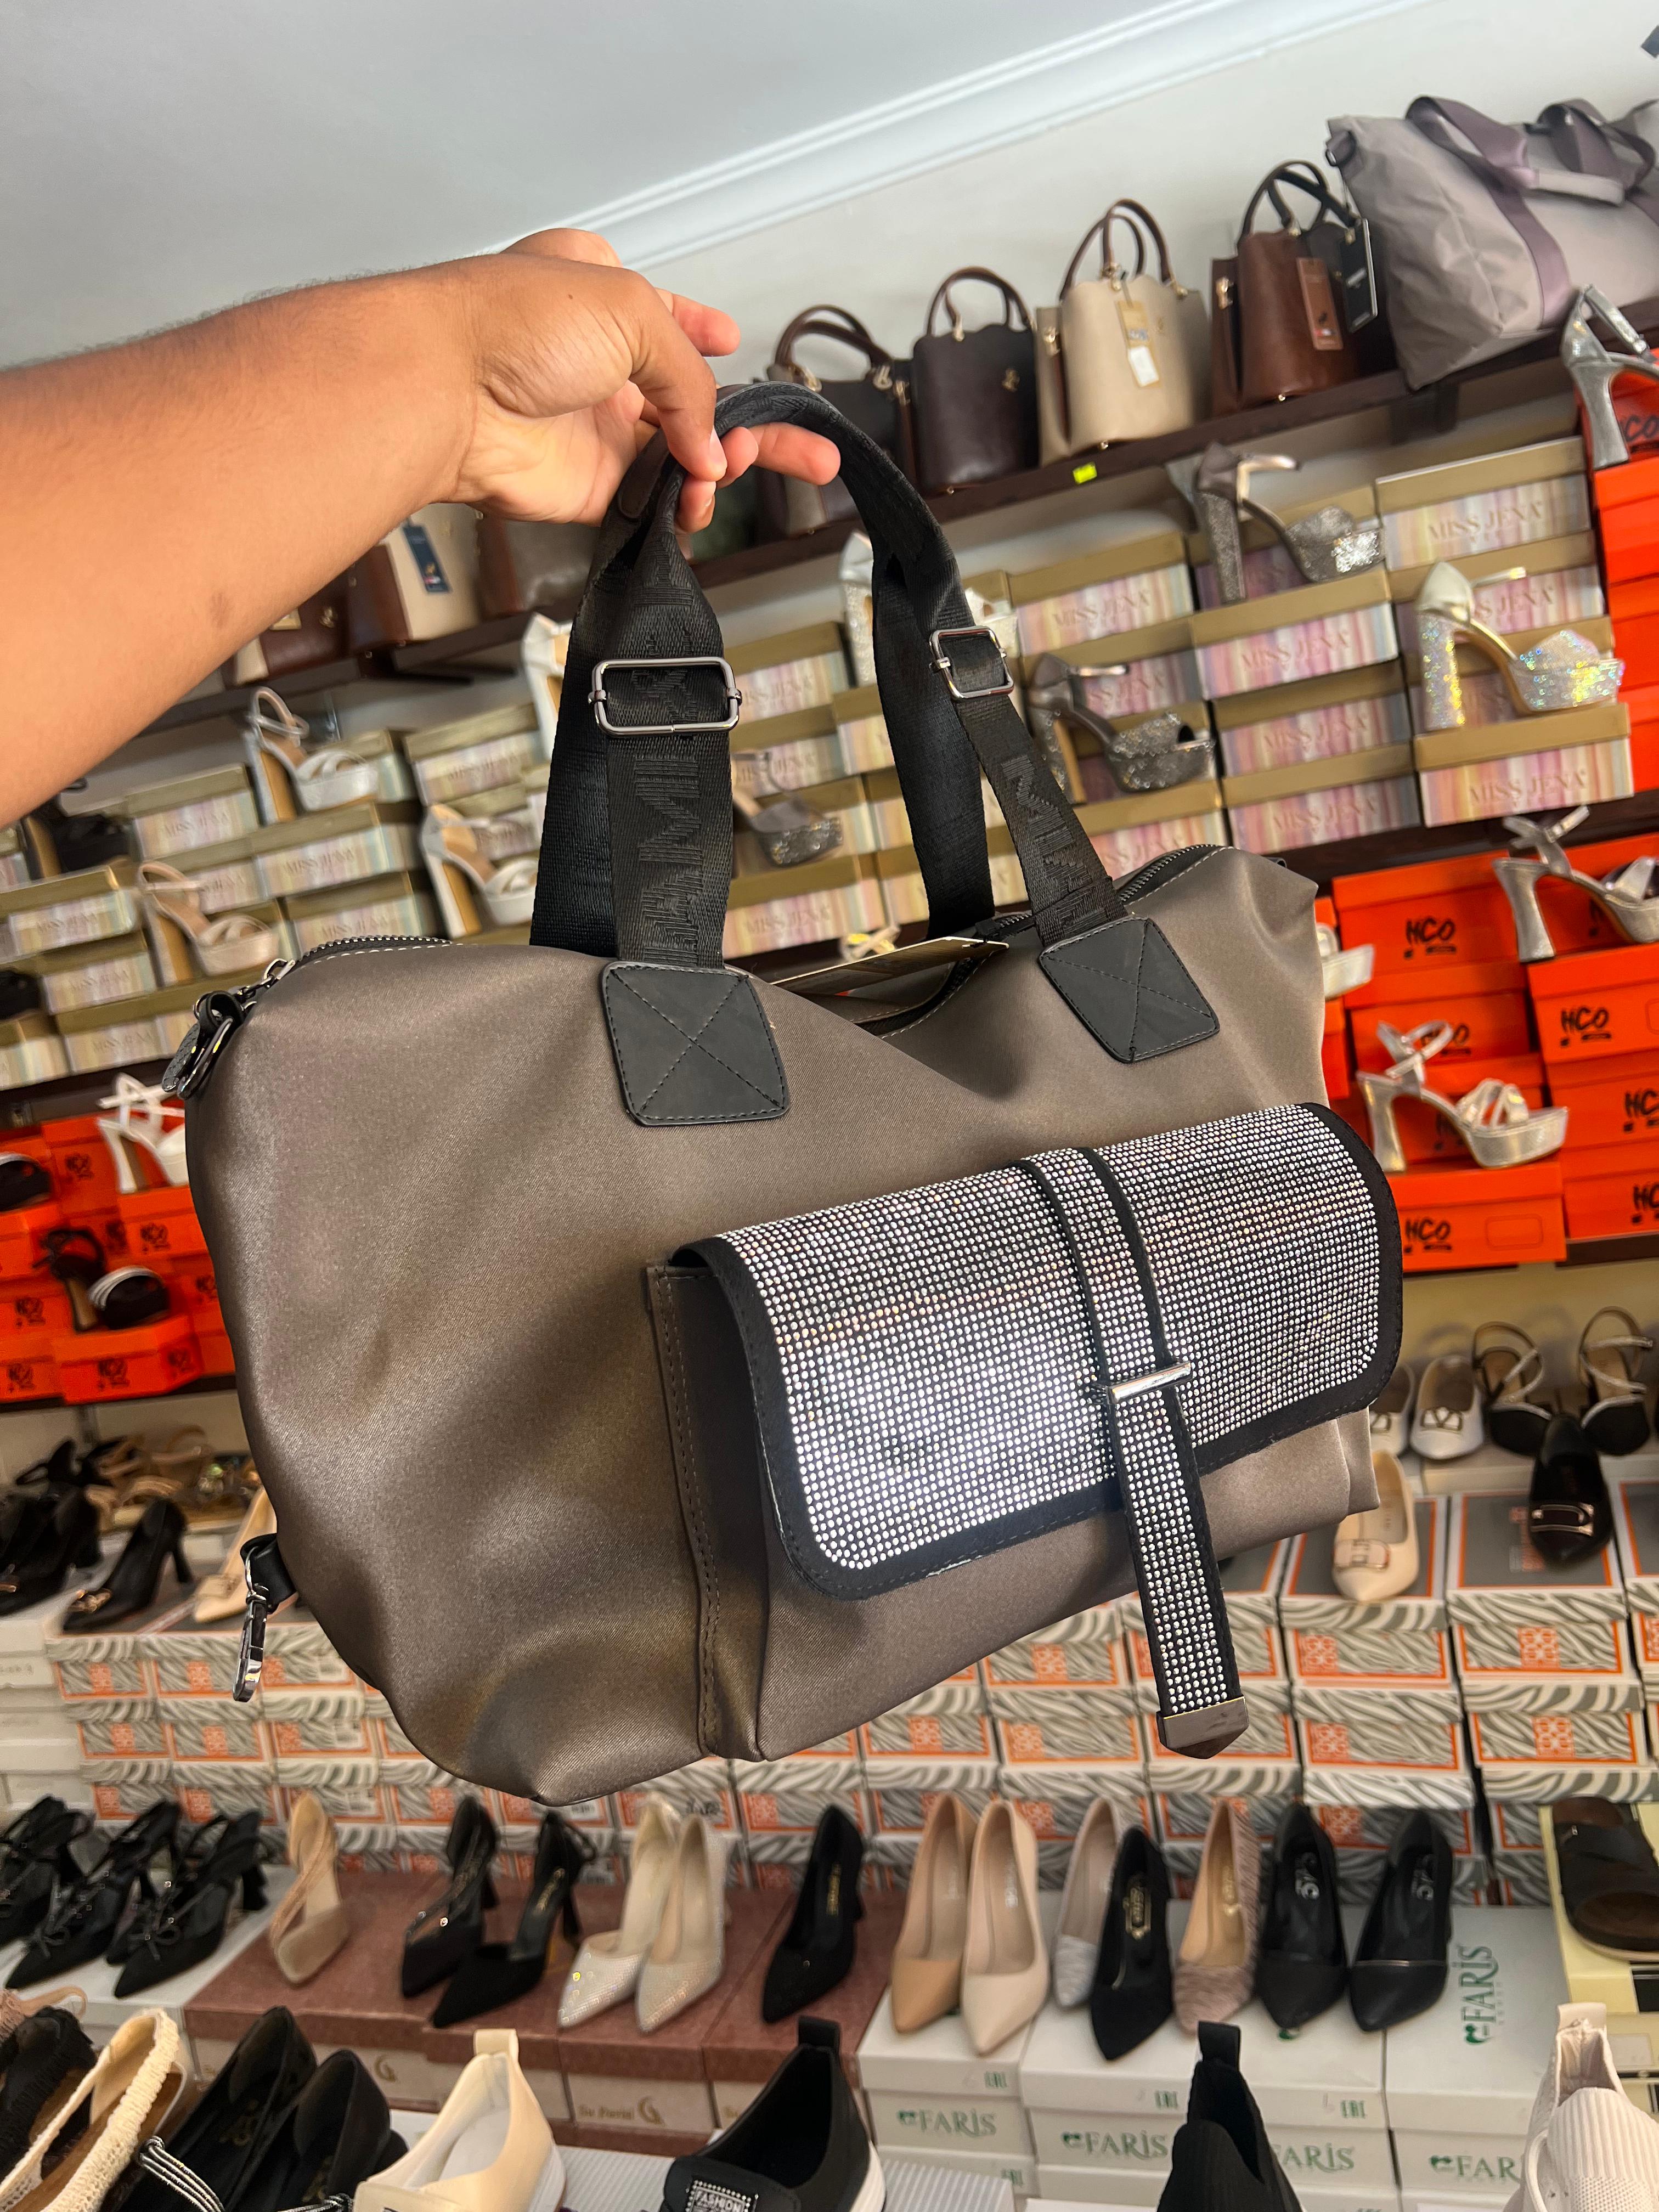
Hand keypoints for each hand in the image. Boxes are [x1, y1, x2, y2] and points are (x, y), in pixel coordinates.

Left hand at [444, 228, 838, 532]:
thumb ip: (690, 376)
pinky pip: (655, 502)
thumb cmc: (519, 325)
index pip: (667, 315)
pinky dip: (686, 505)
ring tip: (742, 467)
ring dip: (725, 467)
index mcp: (601, 296)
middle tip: (814, 452)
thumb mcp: (633, 311)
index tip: (732, 340)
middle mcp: (601, 362)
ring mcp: (597, 427)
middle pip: (694, 398)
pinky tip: (702, 497)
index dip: (703, 331)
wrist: (450, 389)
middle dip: (755, 424)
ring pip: (682, 456)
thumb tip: (710, 444)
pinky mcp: (591, 485)